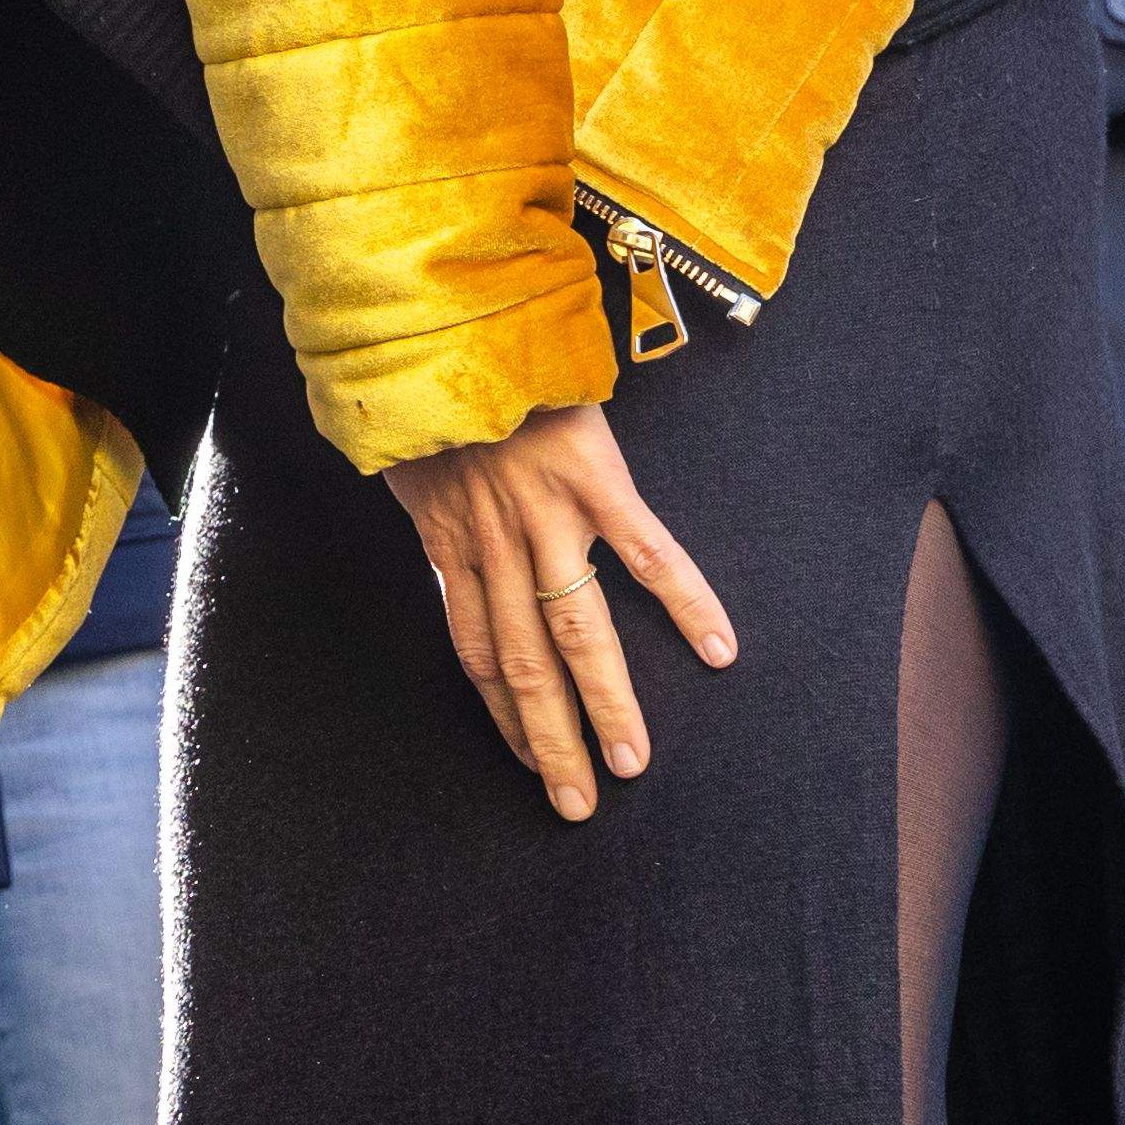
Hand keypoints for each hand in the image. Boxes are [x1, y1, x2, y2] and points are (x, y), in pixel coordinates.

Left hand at [382, 398, 733, 820]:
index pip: (475, 652)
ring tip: (634, 763)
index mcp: (449, 542)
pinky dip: (685, 601)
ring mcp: (546, 516)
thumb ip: (430, 503)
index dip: (501, 713)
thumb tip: (430, 523)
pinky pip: (646, 554)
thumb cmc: (430, 387)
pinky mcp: (595, 479)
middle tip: (578, 803)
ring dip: (605, 703)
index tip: (526, 763)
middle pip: (524, 663)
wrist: (453, 321)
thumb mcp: (405, 455)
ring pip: (577, 631)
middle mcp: (495, 544)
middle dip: (550, 739)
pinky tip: (719, 649)